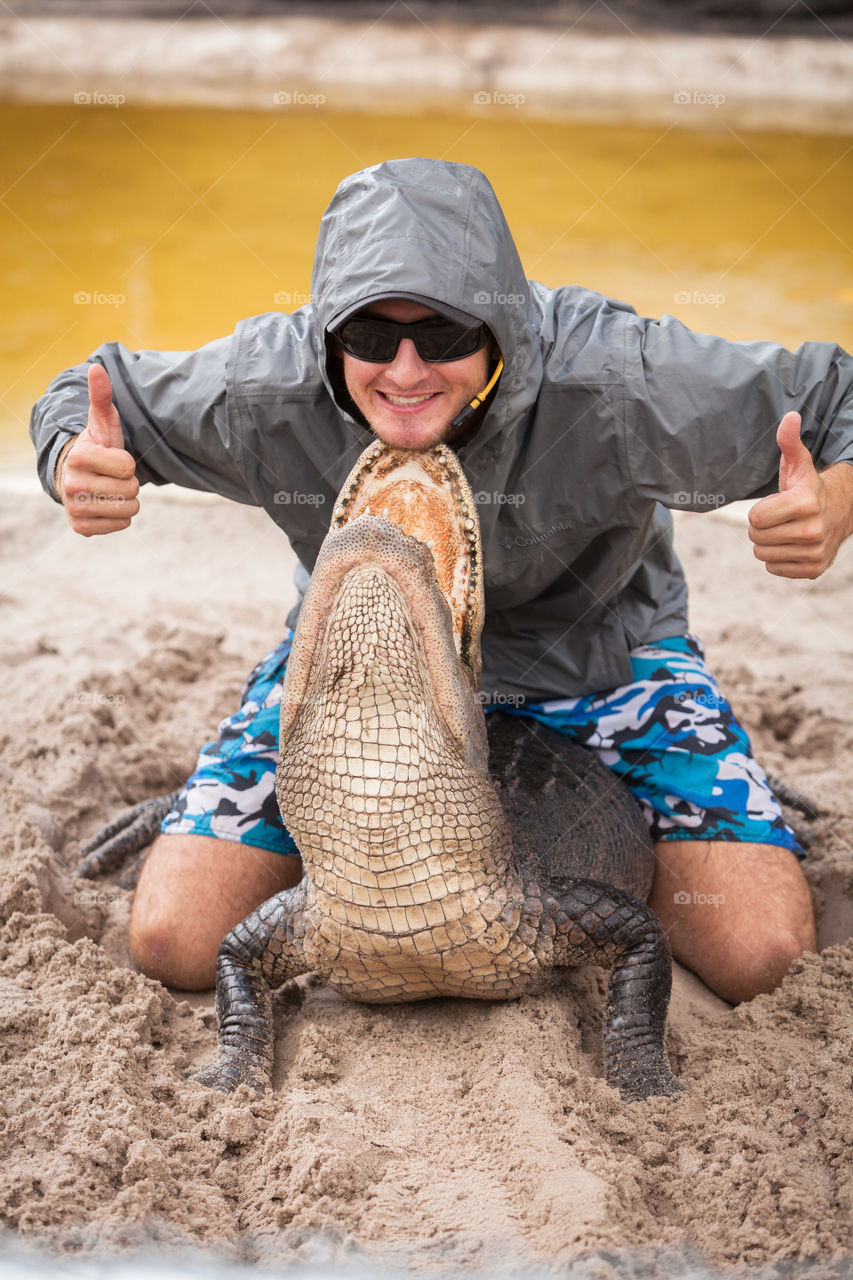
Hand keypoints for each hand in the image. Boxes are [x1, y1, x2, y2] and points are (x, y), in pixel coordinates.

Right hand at [57, 364, 139, 535]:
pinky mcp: (81, 527)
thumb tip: (98, 367)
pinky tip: (106, 504)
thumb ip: (102, 396)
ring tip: (111, 489)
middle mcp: (72, 485)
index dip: (127, 463)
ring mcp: (75, 508)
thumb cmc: (97, 447)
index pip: (127, 467)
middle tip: (113, 476)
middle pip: (131, 490)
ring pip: (129, 509)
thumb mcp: (102, 422)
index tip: (113, 459)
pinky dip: (120, 517)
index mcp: (80, 457)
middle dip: (129, 483)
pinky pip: (122, 525)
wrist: (76, 477)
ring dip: (127, 500)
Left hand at [748, 411, 852, 578]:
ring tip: (785, 530)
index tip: (777, 504)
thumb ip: (789, 441)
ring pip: (762, 555)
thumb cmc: (808, 487)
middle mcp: (813, 531)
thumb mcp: (798, 463)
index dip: (760, 510)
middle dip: (762, 527)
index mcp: (805, 504)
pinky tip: (792, 545)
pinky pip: (774, 568)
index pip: (755, 519)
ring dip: (768, 543)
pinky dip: (778, 559)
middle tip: (779, 518)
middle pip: (757, 537)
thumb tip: (790, 417)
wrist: (839, 512)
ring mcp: (814, 553)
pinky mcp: (813, 570)